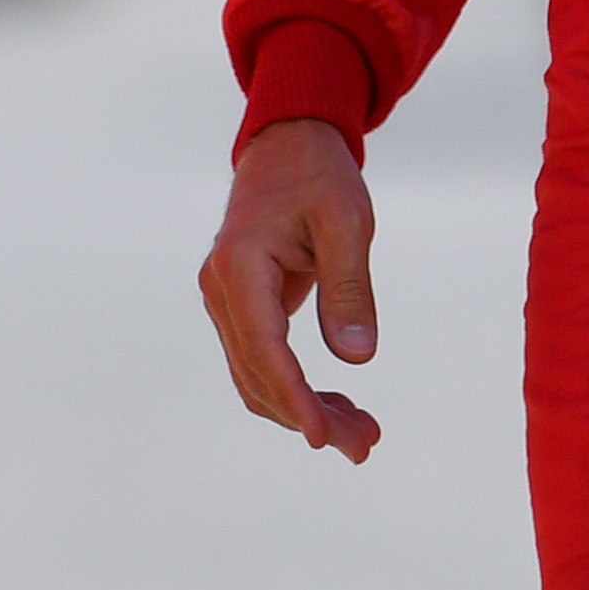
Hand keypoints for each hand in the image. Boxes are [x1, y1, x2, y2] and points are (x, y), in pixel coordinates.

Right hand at [199, 119, 384, 462]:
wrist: (288, 145)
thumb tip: (356, 359)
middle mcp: (221, 289)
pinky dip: (294, 391)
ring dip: (302, 411)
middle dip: (308, 417)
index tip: (322, 437)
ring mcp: (225, 301)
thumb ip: (349, 288)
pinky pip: (261, 362)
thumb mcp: (348, 223)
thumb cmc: (319, 176)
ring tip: (362, 434)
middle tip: (367, 444)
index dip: (293, 398)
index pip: (264, 348)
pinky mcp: (240, 308)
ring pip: (255, 378)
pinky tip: (337, 407)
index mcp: (240, 265)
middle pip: (257, 375)